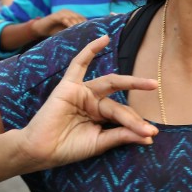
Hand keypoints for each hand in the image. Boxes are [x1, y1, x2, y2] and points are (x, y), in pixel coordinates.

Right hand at [15, 35, 157, 169]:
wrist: (40, 151)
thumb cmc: (68, 148)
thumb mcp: (99, 143)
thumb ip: (121, 135)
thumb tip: (150, 136)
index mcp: (101, 116)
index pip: (123, 117)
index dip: (136, 126)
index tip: (150, 135)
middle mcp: (94, 102)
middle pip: (119, 105)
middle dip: (133, 117)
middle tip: (151, 127)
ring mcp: (82, 92)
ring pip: (110, 85)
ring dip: (131, 83)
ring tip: (151, 85)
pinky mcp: (68, 86)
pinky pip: (79, 63)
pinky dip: (91, 50)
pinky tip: (104, 40)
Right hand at [31, 10, 87, 37]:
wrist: (40, 28)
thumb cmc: (54, 31)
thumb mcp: (66, 32)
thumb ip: (74, 33)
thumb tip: (86, 41)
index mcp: (73, 15)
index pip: (83, 20)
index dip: (89, 26)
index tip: (94, 33)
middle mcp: (69, 12)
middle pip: (80, 18)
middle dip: (85, 25)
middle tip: (90, 33)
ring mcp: (62, 13)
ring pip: (73, 18)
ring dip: (77, 24)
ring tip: (83, 31)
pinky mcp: (55, 15)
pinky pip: (63, 18)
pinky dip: (68, 23)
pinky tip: (72, 28)